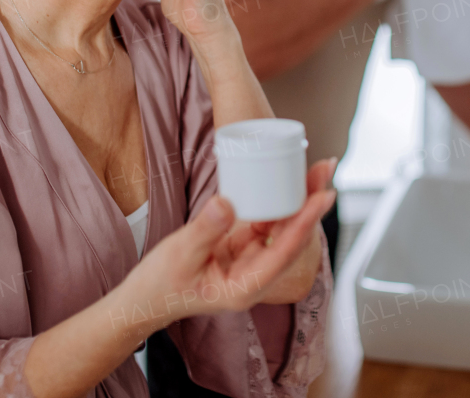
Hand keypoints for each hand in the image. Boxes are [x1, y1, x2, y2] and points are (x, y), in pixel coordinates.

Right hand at [117, 162, 335, 328]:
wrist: (144, 299)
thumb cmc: (160, 285)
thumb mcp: (180, 254)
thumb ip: (205, 230)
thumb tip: (228, 202)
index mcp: (246, 286)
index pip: (285, 250)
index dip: (306, 220)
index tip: (323, 195)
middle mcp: (255, 275)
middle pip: (292, 236)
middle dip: (310, 201)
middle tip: (326, 169)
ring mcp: (250, 261)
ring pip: (282, 228)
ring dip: (298, 199)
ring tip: (314, 169)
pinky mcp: (240, 248)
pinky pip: (264, 223)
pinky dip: (276, 202)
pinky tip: (287, 183)